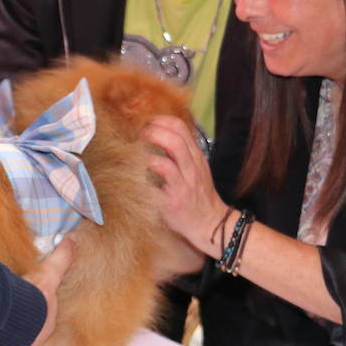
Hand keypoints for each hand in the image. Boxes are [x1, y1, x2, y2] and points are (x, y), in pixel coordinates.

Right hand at [0, 236, 75, 345]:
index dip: (35, 313)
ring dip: (3, 341)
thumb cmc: (33, 298)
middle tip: (8, 318)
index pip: (42, 320)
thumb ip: (62, 257)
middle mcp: (33, 342)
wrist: (14, 320)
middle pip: (26, 335)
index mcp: (45, 325)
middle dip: (20, 329)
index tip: (27, 306)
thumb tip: (74, 238)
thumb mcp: (49, 274)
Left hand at [142, 115, 227, 254]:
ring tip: (134, 150)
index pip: (180, 126)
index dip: (158, 120)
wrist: (210, 225)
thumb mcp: (194, 171)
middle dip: (152, 130)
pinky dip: (147, 170)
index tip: (143, 124)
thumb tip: (155, 138)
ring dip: (148, 147)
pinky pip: (161, 178)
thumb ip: (180, 155)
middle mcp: (192, 166)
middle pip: (174, 136)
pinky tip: (136, 172)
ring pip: (169, 154)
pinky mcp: (175, 199)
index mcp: (195, 157)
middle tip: (136, 135)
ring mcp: (185, 182)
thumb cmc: (197, 198)